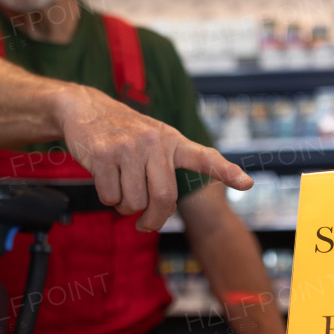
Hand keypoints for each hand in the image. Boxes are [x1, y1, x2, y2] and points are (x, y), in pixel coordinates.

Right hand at [56, 85, 252, 230]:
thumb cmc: (124, 133)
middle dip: (153, 220)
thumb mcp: (153, 140)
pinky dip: (107, 199)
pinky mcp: (104, 154)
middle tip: (144, 225)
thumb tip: (163, 212)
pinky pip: (110, 197)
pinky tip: (105, 179)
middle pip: (163, 199)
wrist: (86, 108)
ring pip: (134, 203)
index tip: (247, 183)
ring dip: (125, 208)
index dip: (227, 171)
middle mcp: (154, 142)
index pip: (205, 157)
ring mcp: (128, 147)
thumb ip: (165, 169)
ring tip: (120, 189)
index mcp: (173, 141)